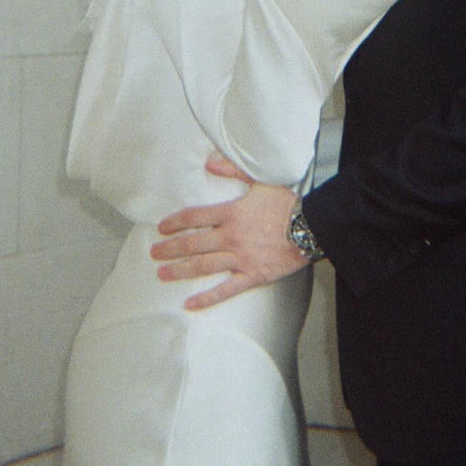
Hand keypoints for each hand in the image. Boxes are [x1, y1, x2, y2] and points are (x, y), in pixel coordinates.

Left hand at [151, 181, 304, 309]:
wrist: (311, 227)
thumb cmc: (287, 204)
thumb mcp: (259, 181)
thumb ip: (232, 170)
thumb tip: (208, 162)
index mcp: (231, 213)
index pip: (195, 217)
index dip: (176, 222)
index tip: (162, 228)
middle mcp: (230, 236)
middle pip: (193, 243)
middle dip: (171, 248)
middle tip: (153, 253)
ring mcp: (240, 258)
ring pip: (203, 266)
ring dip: (180, 270)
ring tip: (162, 274)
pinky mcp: (251, 275)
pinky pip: (225, 290)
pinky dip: (206, 298)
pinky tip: (189, 303)